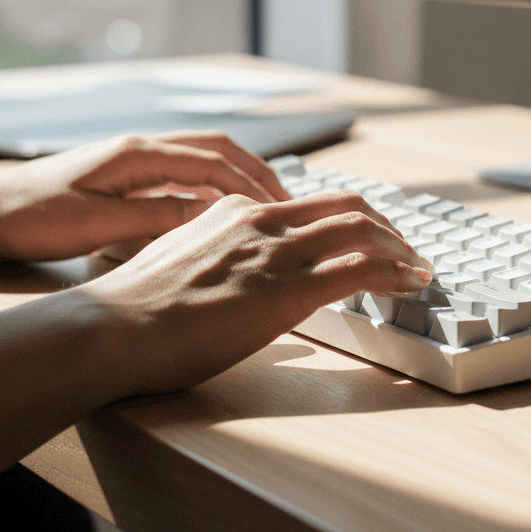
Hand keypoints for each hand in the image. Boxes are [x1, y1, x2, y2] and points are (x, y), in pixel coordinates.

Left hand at [0, 130, 289, 261]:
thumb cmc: (33, 215)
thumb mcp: (98, 224)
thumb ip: (157, 217)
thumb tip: (209, 216)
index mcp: (139, 154)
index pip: (213, 162)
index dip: (251, 184)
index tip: (279, 207)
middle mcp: (143, 148)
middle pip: (218, 148)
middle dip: (257, 171)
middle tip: (287, 201)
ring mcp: (137, 159)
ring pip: (204, 158)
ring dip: (239, 176)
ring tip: (267, 205)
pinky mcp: (130, 175)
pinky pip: (185, 174)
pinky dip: (213, 187)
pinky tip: (223, 210)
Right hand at [87, 189, 432, 394]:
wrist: (113, 328)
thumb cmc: (137, 311)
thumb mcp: (183, 265)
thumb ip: (220, 263)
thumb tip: (248, 288)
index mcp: (235, 211)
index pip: (309, 203)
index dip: (349, 218)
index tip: (367, 237)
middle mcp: (262, 220)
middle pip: (347, 204)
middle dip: (386, 226)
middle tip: (405, 251)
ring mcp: (277, 251)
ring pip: (362, 228)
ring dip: (400, 248)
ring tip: (418, 269)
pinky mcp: (288, 287)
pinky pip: (361, 268)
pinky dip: (396, 272)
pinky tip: (410, 285)